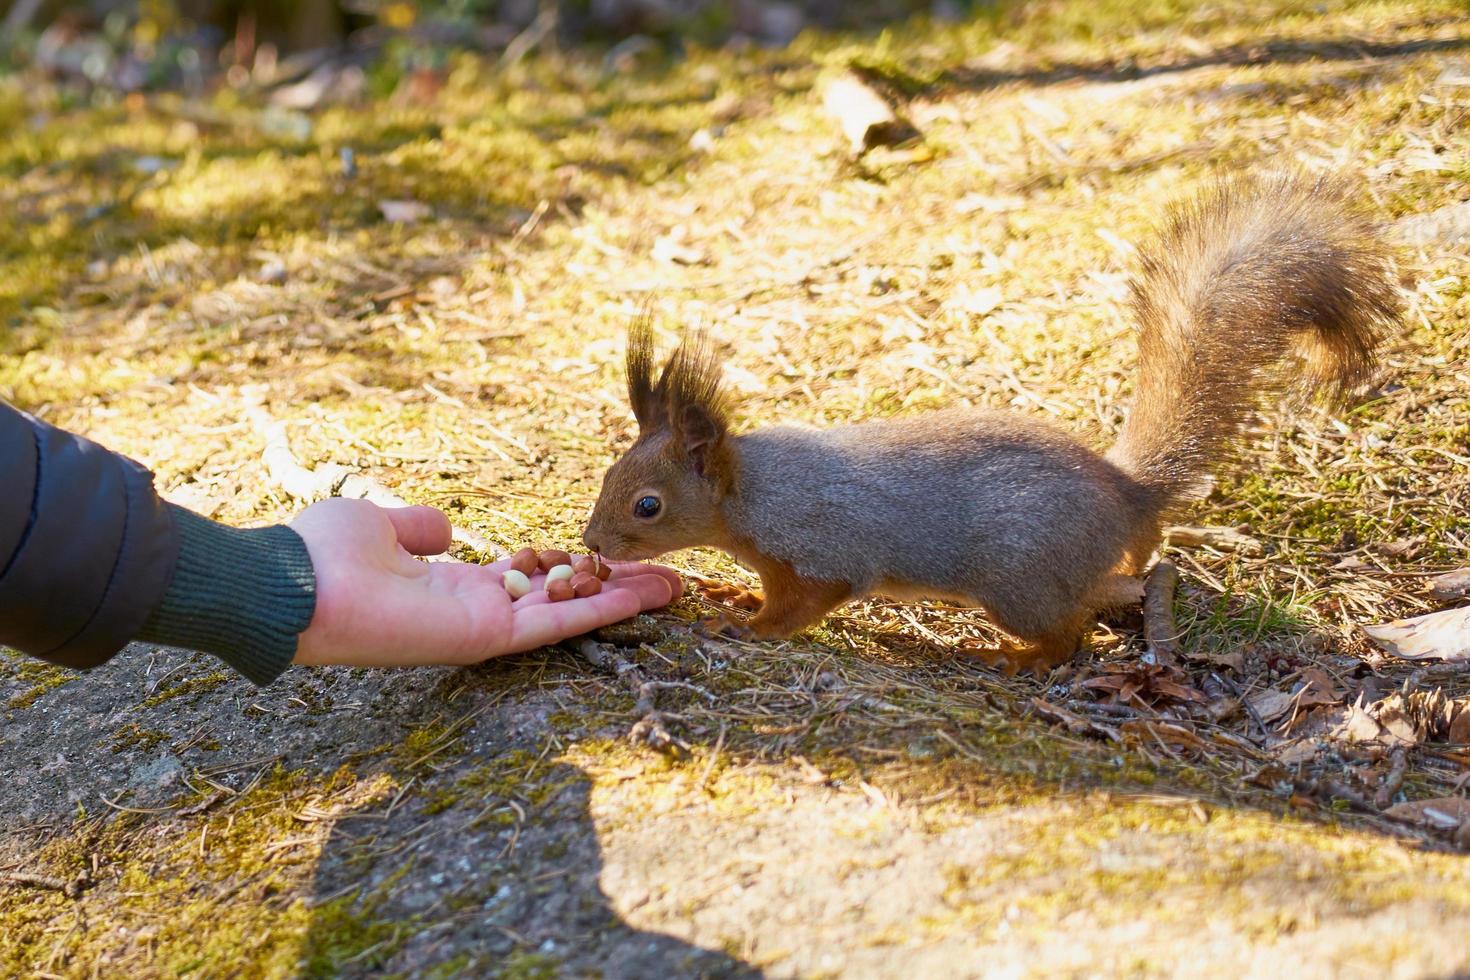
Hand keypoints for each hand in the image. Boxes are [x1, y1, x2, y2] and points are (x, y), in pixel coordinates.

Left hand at [287, 498, 681, 667]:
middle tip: (661, 578)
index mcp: (449, 587)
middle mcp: (473, 612)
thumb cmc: (320, 556)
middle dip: (610, 590)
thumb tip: (442, 530)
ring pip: (568, 615)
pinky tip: (641, 595)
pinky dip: (599, 611)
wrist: (290, 587)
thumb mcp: (379, 526)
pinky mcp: (485, 637)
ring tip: (672, 587)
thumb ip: (418, 528)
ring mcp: (482, 628)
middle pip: (559, 602)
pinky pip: (554, 625)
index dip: (566, 569)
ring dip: (620, 601)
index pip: (523, 581)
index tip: (603, 555)